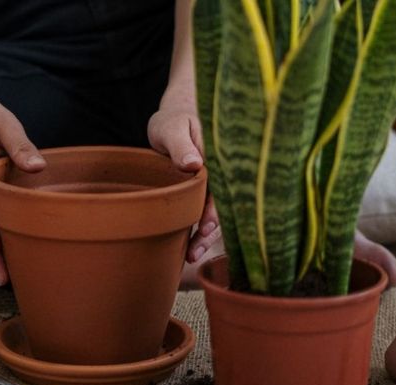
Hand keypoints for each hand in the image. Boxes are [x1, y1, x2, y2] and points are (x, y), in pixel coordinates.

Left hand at [147, 105, 220, 262]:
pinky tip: (191, 247)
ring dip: (206, 235)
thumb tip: (194, 163)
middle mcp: (222, 174)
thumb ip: (181, 145)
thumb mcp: (172, 128)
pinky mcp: (205, 192)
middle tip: (195, 251)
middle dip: (211, 230)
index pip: (222, 188)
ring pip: (216, 212)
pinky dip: (200, 229)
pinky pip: (206, 211)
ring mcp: (214, 184)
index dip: (215, 211)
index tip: (205, 228)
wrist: (175, 117)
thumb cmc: (173, 120)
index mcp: (219, 158)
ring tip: (191, 256)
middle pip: (222, 205)